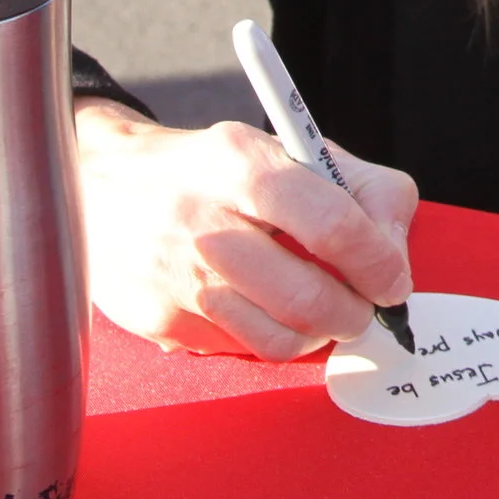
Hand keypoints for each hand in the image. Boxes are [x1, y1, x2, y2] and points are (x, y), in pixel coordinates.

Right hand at [73, 98, 416, 360]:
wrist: (105, 184)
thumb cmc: (217, 170)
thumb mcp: (289, 149)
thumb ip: (362, 190)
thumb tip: (394, 256)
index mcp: (244, 164)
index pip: (331, 224)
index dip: (377, 262)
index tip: (391, 279)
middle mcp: (204, 221)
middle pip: (307, 298)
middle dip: (353, 314)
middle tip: (362, 307)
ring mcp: (176, 276)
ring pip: (277, 339)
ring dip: (315, 333)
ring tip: (316, 308)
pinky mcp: (157, 319)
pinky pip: (239, 349)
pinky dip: (265, 334)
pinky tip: (258, 303)